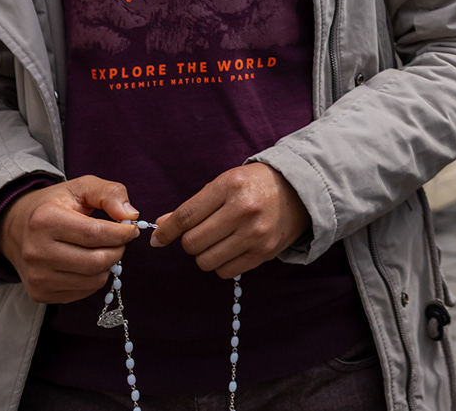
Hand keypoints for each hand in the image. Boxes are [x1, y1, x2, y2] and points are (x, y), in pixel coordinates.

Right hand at [0, 176, 140, 303]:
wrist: (16, 228)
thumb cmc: (54, 205)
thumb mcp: (81, 187)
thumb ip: (110, 193)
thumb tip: (131, 215)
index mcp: (44, 220)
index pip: (94, 234)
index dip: (121, 233)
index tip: (131, 229)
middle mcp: (36, 252)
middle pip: (96, 261)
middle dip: (118, 250)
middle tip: (119, 240)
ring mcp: (37, 277)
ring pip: (93, 280)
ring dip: (108, 265)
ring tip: (101, 249)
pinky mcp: (40, 293)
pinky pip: (83, 292)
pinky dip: (94, 278)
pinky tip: (87, 262)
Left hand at [150, 163, 309, 278]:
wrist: (298, 191)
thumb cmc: (255, 185)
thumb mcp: (225, 183)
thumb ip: (194, 206)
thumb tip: (162, 225)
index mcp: (230, 186)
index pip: (186, 216)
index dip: (166, 231)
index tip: (157, 240)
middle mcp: (243, 210)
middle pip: (192, 243)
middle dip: (188, 242)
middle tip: (198, 234)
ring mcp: (256, 234)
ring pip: (206, 261)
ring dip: (204, 255)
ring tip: (215, 242)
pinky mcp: (264, 252)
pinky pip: (226, 271)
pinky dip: (221, 264)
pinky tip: (229, 250)